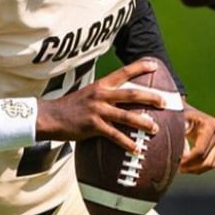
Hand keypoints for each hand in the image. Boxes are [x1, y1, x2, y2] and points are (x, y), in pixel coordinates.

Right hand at [38, 58, 166, 151]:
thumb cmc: (70, 107)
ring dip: (144, 123)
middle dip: (151, 97)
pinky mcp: (93, 126)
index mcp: (101, 86)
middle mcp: (101, 95)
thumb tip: (121, 101)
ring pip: (127, 116)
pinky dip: (127, 143)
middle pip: (132, 94)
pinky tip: (136, 149)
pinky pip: (115, 135)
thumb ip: (104, 96)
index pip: (123, 72)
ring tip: (155, 129)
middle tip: (165, 103)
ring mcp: (97, 111)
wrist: (49, 117)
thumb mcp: (87, 95)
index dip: (140, 67)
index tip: (155, 65)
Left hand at [179, 105, 214, 174]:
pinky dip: (197, 168)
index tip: (174, 163)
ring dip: (193, 169)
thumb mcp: (175, 124)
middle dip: (189, 166)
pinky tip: (185, 165)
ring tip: (179, 167)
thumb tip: (179, 157)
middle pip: (206, 159)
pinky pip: (209, 163)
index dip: (187, 160)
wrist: (181, 110)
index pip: (200, 150)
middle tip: (174, 167)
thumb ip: (177, 140)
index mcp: (210, 125)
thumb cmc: (176, 114)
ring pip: (209, 164)